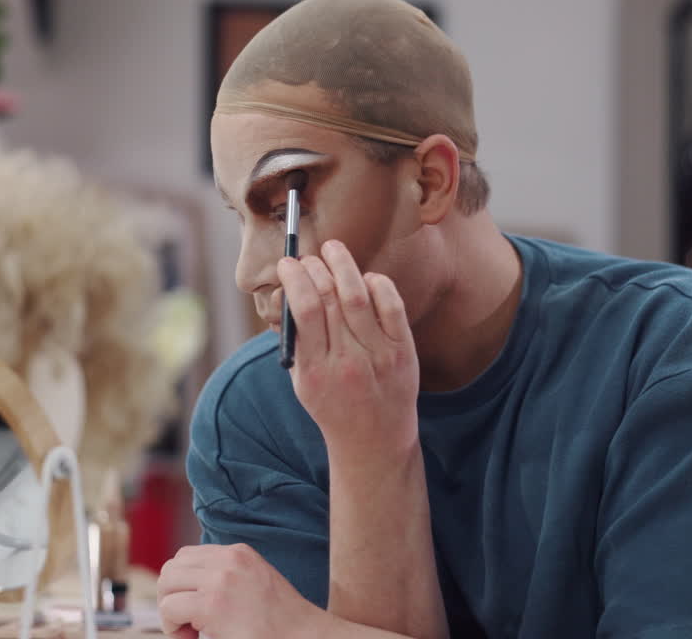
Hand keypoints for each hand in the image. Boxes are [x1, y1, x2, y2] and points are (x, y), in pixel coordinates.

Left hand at [157, 543, 325, 638]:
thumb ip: (227, 575)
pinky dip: (172, 626)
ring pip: (166, 583)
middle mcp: (229, 559)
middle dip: (171, 595)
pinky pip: (169, 607)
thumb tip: (189, 587)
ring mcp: (220, 579)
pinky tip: (191, 637)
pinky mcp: (212, 604)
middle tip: (188, 623)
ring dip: (170, 610)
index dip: (183, 585)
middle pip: (172, 567)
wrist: (302, 636)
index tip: (194, 609)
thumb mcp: (254, 581)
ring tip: (189, 631)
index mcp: (239, 553)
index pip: (188, 556)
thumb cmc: (279, 621)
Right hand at [277, 240, 419, 457]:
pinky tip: (365, 277)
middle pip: (329, 297)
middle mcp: (348, 361)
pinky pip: (392, 306)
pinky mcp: (403, 351)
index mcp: (316, 370)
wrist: (375, 441)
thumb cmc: (332, 406)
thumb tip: (289, 289)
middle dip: (315, 268)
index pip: (304, 310)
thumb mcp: (302, 382)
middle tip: (308, 257)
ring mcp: (379, 355)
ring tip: (333, 249)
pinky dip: (377, 284)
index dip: (295, 278)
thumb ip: (295, 341)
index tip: (287, 264)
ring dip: (343, 265)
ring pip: (358, 296)